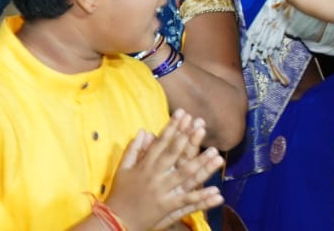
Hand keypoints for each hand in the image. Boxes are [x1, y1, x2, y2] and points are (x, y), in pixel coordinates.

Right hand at [106, 110, 223, 230]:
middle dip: (189, 140)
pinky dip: (202, 196)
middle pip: (175, 155)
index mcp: (145, 166)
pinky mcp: (167, 207)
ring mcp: (162, 191)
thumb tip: (144, 130)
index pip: (161, 143)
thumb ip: (133, 149)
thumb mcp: (122, 169)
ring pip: (185, 176)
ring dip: (202, 165)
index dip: (173, 127)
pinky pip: (187, 200)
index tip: (183, 113)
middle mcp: (155, 176)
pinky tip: (216, 191)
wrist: (115, 222)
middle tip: (202, 127)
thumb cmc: (120, 194)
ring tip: (217, 155)